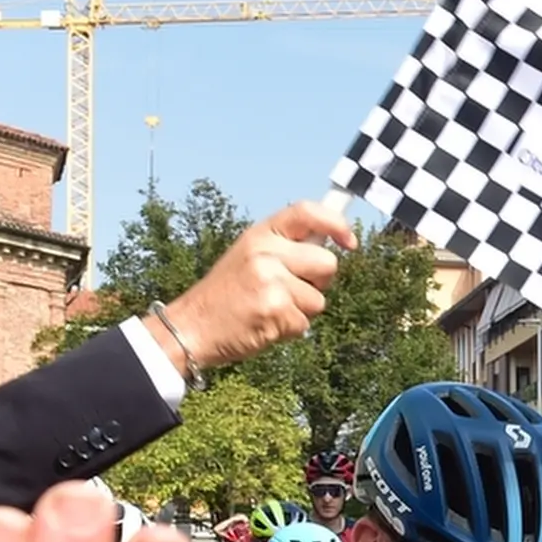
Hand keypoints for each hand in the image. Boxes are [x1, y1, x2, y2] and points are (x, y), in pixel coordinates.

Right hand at [155, 197, 353, 372]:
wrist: (191, 327)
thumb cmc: (227, 294)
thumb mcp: (249, 256)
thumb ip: (285, 247)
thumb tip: (333, 241)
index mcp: (260, 234)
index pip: (307, 212)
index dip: (336, 223)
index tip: (349, 242)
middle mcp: (266, 252)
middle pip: (328, 263)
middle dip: (319, 282)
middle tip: (289, 290)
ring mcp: (271, 281)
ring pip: (319, 299)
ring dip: (301, 310)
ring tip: (267, 309)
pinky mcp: (276, 310)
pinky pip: (305, 323)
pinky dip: (289, 330)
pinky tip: (263, 325)